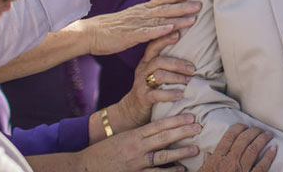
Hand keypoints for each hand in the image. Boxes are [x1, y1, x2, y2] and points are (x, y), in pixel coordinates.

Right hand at [77, 114, 200, 171]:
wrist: (83, 167)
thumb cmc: (104, 151)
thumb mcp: (122, 138)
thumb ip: (140, 134)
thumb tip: (159, 129)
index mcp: (133, 135)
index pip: (158, 125)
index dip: (176, 120)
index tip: (190, 116)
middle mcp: (136, 148)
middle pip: (164, 138)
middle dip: (183, 132)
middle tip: (198, 127)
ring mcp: (136, 163)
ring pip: (163, 156)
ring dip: (181, 152)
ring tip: (195, 149)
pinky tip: (180, 169)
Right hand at [84, 0, 199, 55]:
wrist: (88, 34)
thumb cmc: (109, 28)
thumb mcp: (129, 19)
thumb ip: (144, 17)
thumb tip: (158, 16)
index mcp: (140, 10)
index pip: (160, 0)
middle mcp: (140, 15)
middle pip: (165, 9)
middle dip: (183, 6)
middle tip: (200, 4)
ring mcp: (135, 25)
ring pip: (160, 20)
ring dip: (177, 19)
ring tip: (193, 18)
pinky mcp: (129, 37)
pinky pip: (147, 34)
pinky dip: (159, 31)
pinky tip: (172, 31)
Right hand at [116, 32, 194, 127]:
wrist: (132, 109)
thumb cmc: (151, 87)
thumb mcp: (155, 72)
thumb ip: (168, 62)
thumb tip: (193, 53)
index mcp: (147, 61)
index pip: (154, 45)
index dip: (165, 38)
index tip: (178, 33)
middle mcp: (143, 69)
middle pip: (159, 60)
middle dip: (178, 63)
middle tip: (193, 69)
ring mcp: (142, 83)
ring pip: (159, 75)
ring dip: (177, 77)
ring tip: (189, 81)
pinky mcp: (143, 97)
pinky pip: (156, 94)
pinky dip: (170, 94)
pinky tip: (180, 94)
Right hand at [198, 124, 276, 171]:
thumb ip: (207, 164)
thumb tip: (208, 155)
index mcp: (217, 160)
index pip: (228, 138)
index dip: (237, 128)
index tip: (242, 125)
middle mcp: (230, 163)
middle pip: (243, 141)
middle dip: (252, 131)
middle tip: (257, 128)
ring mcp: (241, 171)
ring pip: (253, 150)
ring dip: (262, 139)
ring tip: (267, 134)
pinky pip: (262, 166)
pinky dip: (269, 156)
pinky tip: (273, 148)